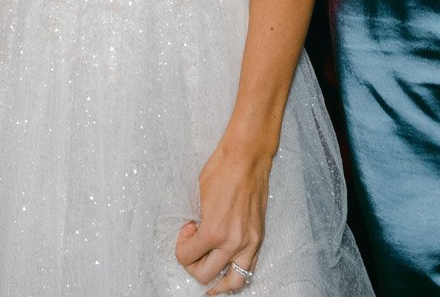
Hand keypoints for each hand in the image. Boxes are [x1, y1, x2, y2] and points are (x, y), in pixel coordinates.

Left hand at [175, 139, 270, 293]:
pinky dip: (236, 272)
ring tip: (209, 276)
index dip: (181, 247)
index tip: (186, 232)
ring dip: (218, 281)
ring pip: (234, 281)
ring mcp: (249, 242)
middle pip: (206, 275)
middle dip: (193, 264)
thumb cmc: (221, 171)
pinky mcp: (259, 237)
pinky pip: (249, 267)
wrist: (247, 158)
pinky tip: (227, 269)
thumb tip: (193, 237)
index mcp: (214, 231)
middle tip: (193, 248)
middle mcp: (234, 242)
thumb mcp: (197, 198)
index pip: (187, 258)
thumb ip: (196, 223)